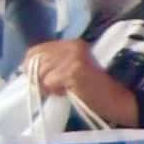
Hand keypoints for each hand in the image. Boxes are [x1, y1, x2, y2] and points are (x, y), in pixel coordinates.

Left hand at [19, 42, 140, 127]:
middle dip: (40, 78)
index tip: (40, 80)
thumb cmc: (93, 89)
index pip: (35, 50)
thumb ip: (54, 64)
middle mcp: (72, 46)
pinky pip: (49, 82)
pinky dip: (56, 91)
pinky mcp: (74, 71)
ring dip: (48, 86)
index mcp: (71, 44)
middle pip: (36, 61)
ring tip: (65, 90)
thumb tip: (26, 68)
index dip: (31, 66)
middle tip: (56, 87)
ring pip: (41, 72)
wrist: (117, 100)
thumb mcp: (72, 70)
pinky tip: (69, 92)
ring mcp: (73, 57)